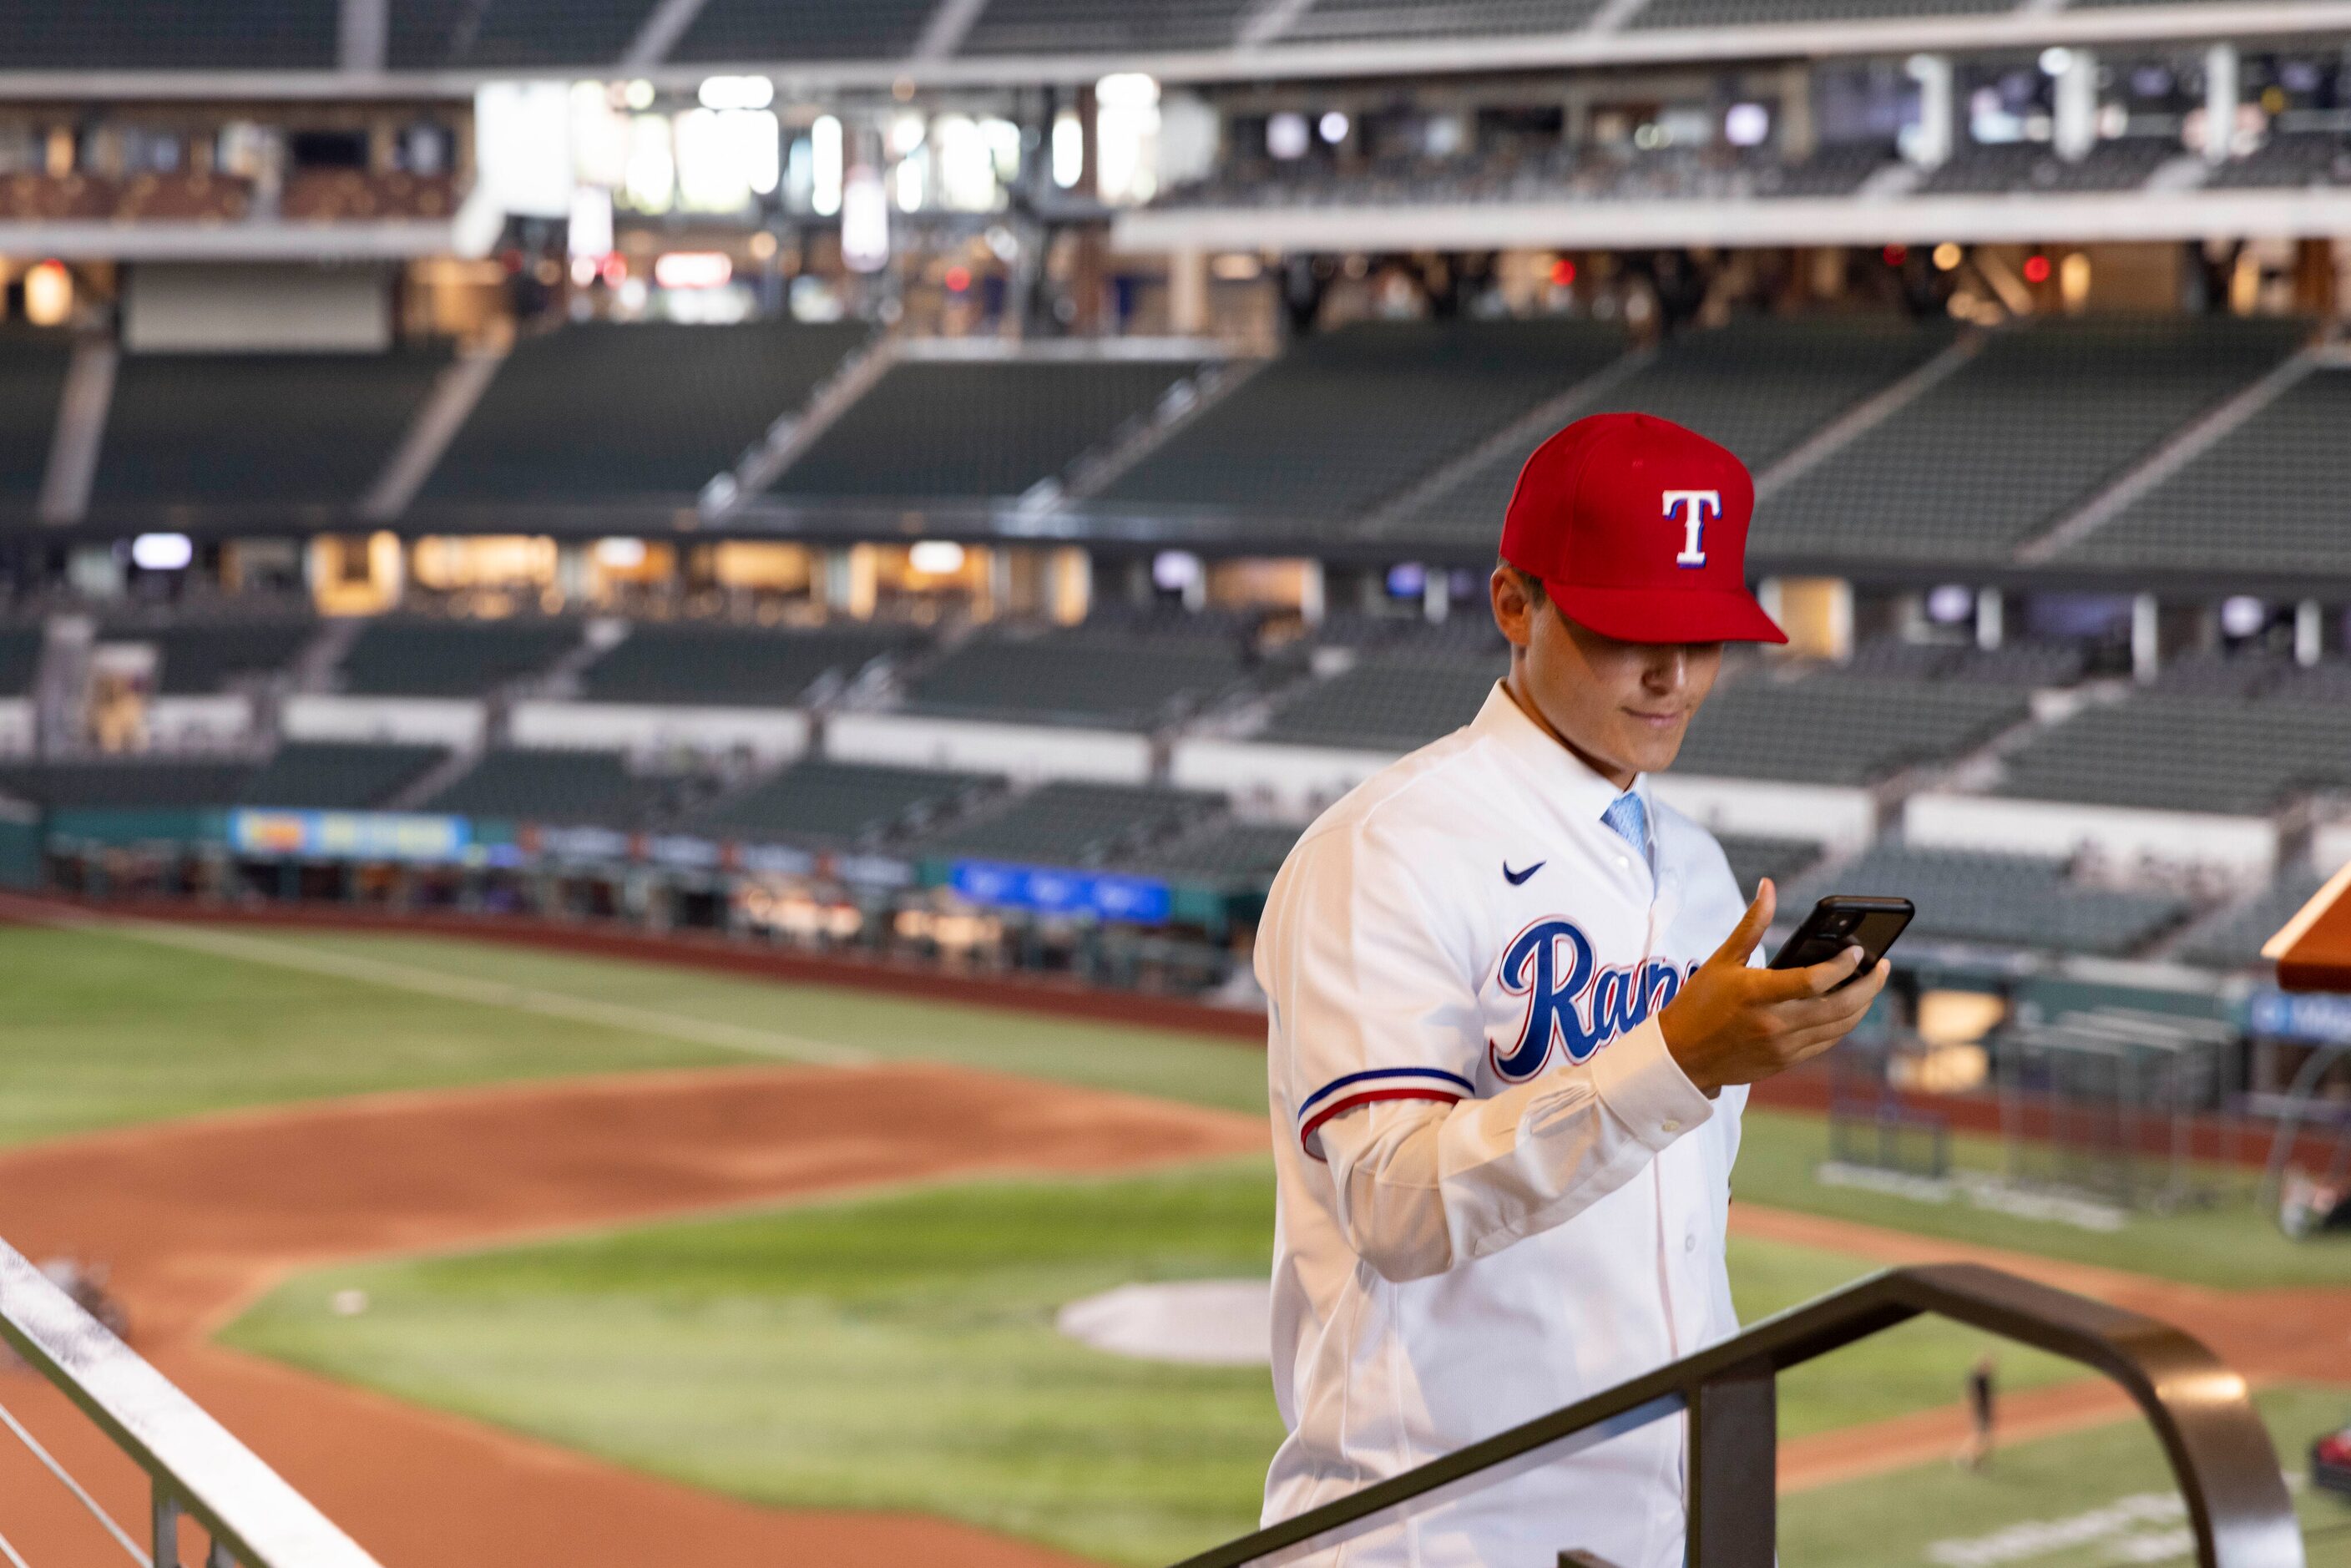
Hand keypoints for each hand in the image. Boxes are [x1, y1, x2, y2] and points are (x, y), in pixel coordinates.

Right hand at [1657, 878, 1889, 1097]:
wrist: (1682, 1056)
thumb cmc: (1699, 1002)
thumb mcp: (1723, 959)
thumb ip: (1752, 924)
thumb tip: (1768, 886)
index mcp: (1758, 994)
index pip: (1814, 980)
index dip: (1843, 965)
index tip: (1858, 951)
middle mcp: (1775, 1024)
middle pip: (1840, 1007)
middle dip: (1869, 986)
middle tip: (1883, 967)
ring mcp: (1783, 1046)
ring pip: (1840, 1027)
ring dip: (1862, 1005)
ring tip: (1871, 985)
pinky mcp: (1785, 1061)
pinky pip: (1826, 1042)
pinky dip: (1843, 1024)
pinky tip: (1848, 1007)